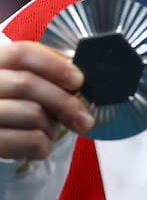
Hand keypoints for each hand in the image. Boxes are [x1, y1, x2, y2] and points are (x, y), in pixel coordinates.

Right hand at [0, 40, 91, 158]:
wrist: (0, 133)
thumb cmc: (19, 104)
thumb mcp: (29, 82)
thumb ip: (50, 74)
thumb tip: (79, 79)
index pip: (22, 53)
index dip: (55, 65)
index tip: (78, 81)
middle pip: (27, 84)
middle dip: (64, 102)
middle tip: (85, 118)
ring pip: (32, 113)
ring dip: (54, 126)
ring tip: (52, 130)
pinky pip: (31, 141)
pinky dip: (45, 145)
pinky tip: (40, 145)